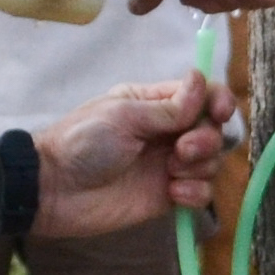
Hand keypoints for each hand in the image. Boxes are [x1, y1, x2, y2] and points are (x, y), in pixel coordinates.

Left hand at [29, 70, 242, 237]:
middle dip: (206, 138)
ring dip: (200, 166)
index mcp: (156, 104)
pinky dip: (195, 193)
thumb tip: (201, 78)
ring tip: (170, 172)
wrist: (55, 190)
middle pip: (213, 130)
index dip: (218, 101)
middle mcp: (168, 132)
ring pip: (211, 162)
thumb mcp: (125, 116)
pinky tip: (173, 193)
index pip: (203, 95)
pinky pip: (201, 193)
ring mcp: (169, 165)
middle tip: (180, 150)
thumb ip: (169, 107)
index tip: (219, 112)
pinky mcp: (168, 196)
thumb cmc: (83, 142)